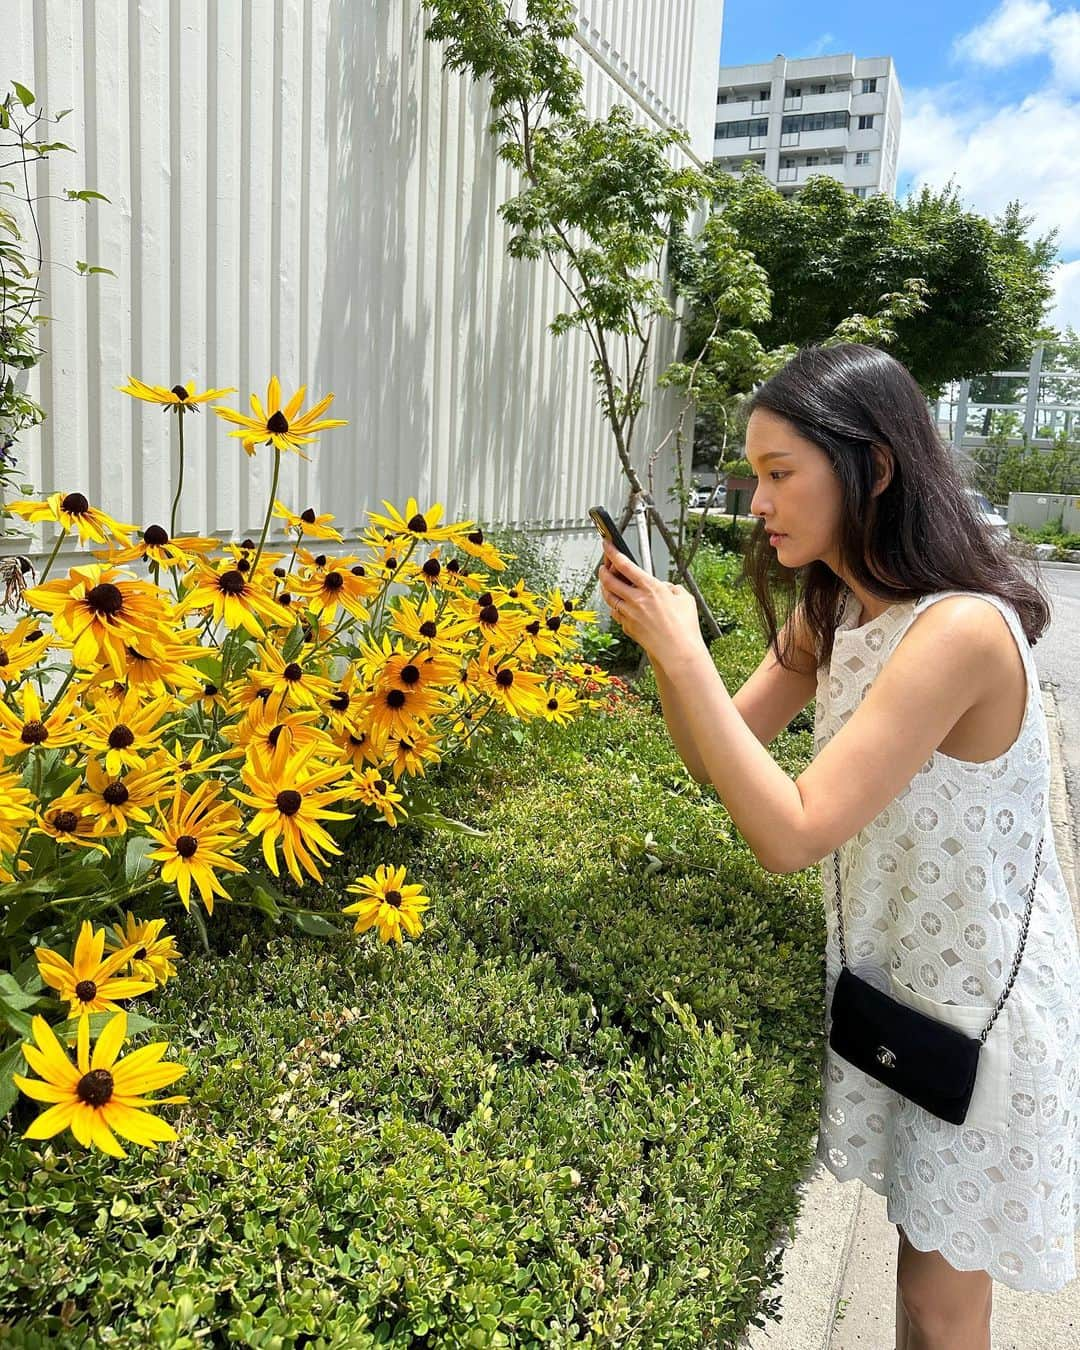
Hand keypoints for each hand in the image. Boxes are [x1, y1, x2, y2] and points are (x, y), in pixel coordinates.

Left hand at [598, 538, 702, 664]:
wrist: (677, 652)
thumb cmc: (684, 628)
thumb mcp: (685, 598)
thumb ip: (673, 588)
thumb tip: (667, 588)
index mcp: (650, 587)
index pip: (624, 565)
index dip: (612, 552)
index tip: (607, 544)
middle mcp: (636, 600)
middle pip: (609, 580)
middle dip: (603, 569)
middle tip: (603, 565)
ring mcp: (629, 614)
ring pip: (608, 596)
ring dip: (604, 586)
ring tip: (606, 581)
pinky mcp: (627, 627)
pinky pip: (615, 612)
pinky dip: (613, 605)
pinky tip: (617, 603)